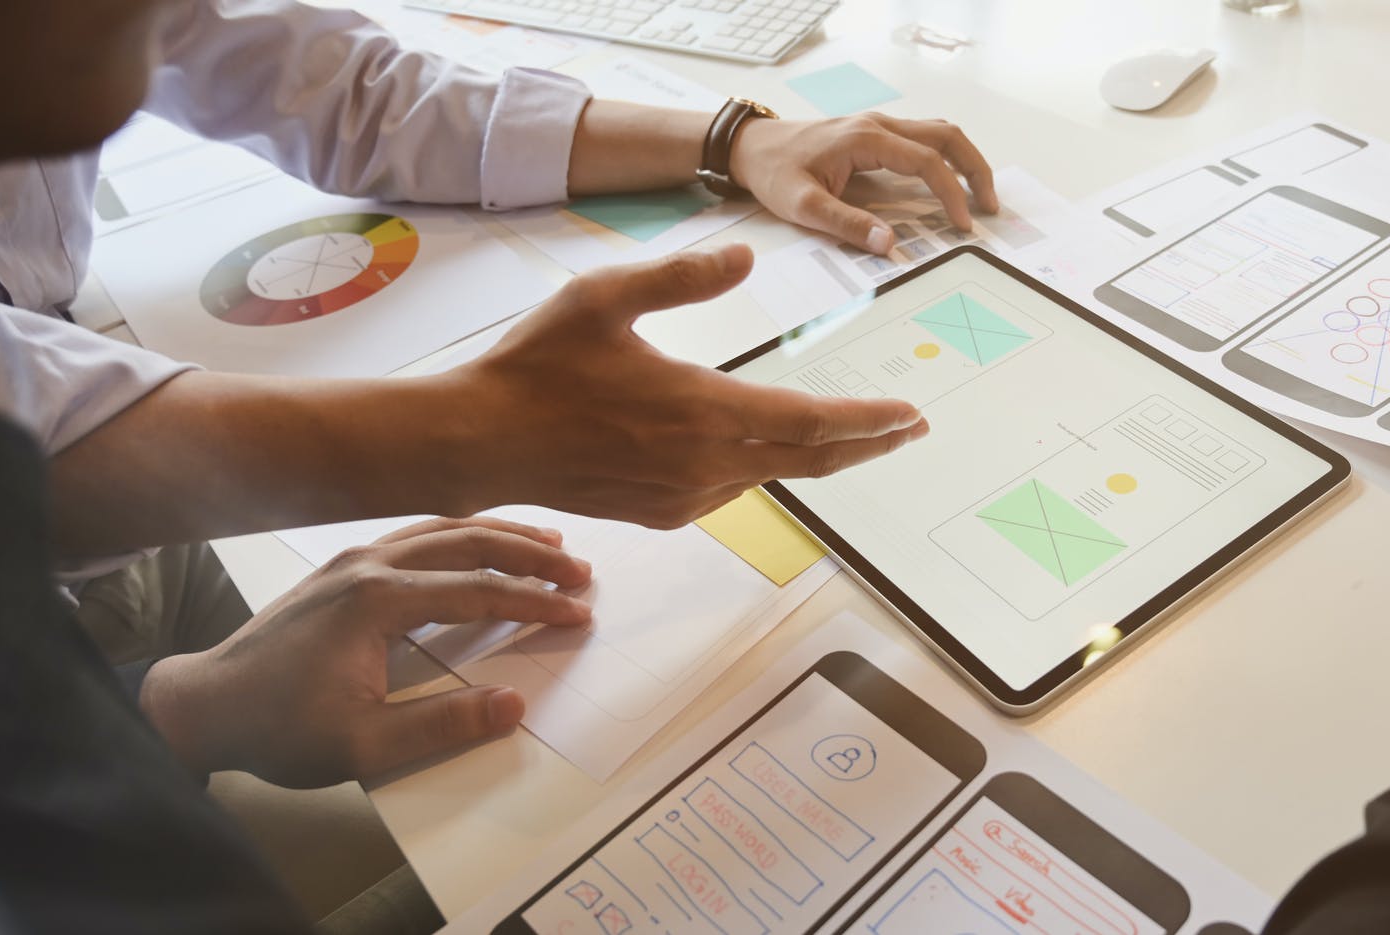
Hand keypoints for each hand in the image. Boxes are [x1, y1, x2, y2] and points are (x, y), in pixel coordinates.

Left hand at [139, 517, 593, 786]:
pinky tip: (480, 543)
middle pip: (470, 543)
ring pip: (444, 529)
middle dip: (531, 556)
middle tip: (581, 572)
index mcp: (378, 601)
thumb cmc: (278, 728)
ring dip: (501, 535)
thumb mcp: (362, 745)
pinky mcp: (343, 567)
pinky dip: (462, 534)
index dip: (536, 603)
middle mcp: (369, 565)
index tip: (578, 614)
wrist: (205, 705)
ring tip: (549, 545)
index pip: (479, 593)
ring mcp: (353, 559)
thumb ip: (442, 724)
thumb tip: (513, 705)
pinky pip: (417, 534)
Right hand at [445, 243, 929, 527]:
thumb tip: (744, 258)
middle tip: (908, 431)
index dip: (866, 421)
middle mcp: (703, 463)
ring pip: (768, 475)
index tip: (909, 416)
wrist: (480, 440)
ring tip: (847, 436)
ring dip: (812, 456)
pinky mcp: (662, 513)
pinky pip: (729, 489)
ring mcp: (683, 496)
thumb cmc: (537, 365)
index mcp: (701, 410)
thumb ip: (682, 277)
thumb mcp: (604, 296)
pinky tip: (763, 450)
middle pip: (807, 459)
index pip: (809, 421)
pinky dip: (759, 468)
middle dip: (865, 444)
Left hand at [730, 113, 999, 253]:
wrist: (752, 146)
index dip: (952, 194)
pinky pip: (925, 139)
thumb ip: (846, 225)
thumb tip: (888, 245)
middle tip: (990, 207)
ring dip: (965, 161)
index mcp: (866, 138)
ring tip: (979, 197)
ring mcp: (880, 126)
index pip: (927, 162)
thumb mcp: (803, 205)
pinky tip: (950, 185)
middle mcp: (880, 125)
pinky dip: (947, 159)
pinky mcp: (877, 135)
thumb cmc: (775, 171)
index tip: (963, 225)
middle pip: (947, 136)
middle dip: (976, 170)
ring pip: (940, 133)